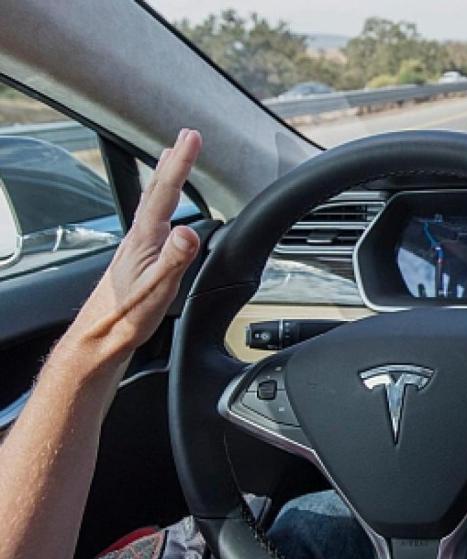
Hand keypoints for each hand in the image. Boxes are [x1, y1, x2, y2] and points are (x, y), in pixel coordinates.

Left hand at [65, 129, 201, 360]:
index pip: (165, 193)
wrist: (99, 338)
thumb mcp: (156, 290)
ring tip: (171, 161)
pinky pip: (152, 220)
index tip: (192, 137)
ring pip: (152, 203)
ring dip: (164, 178)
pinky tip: (164, 213)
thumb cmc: (126, 317)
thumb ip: (174, 260)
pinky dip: (161, 204)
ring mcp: (135, 248)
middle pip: (156, 190)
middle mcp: (137, 238)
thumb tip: (188, 231)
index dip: (181, 163)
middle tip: (184, 137)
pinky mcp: (137, 260)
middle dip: (173, 161)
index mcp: (144, 240)